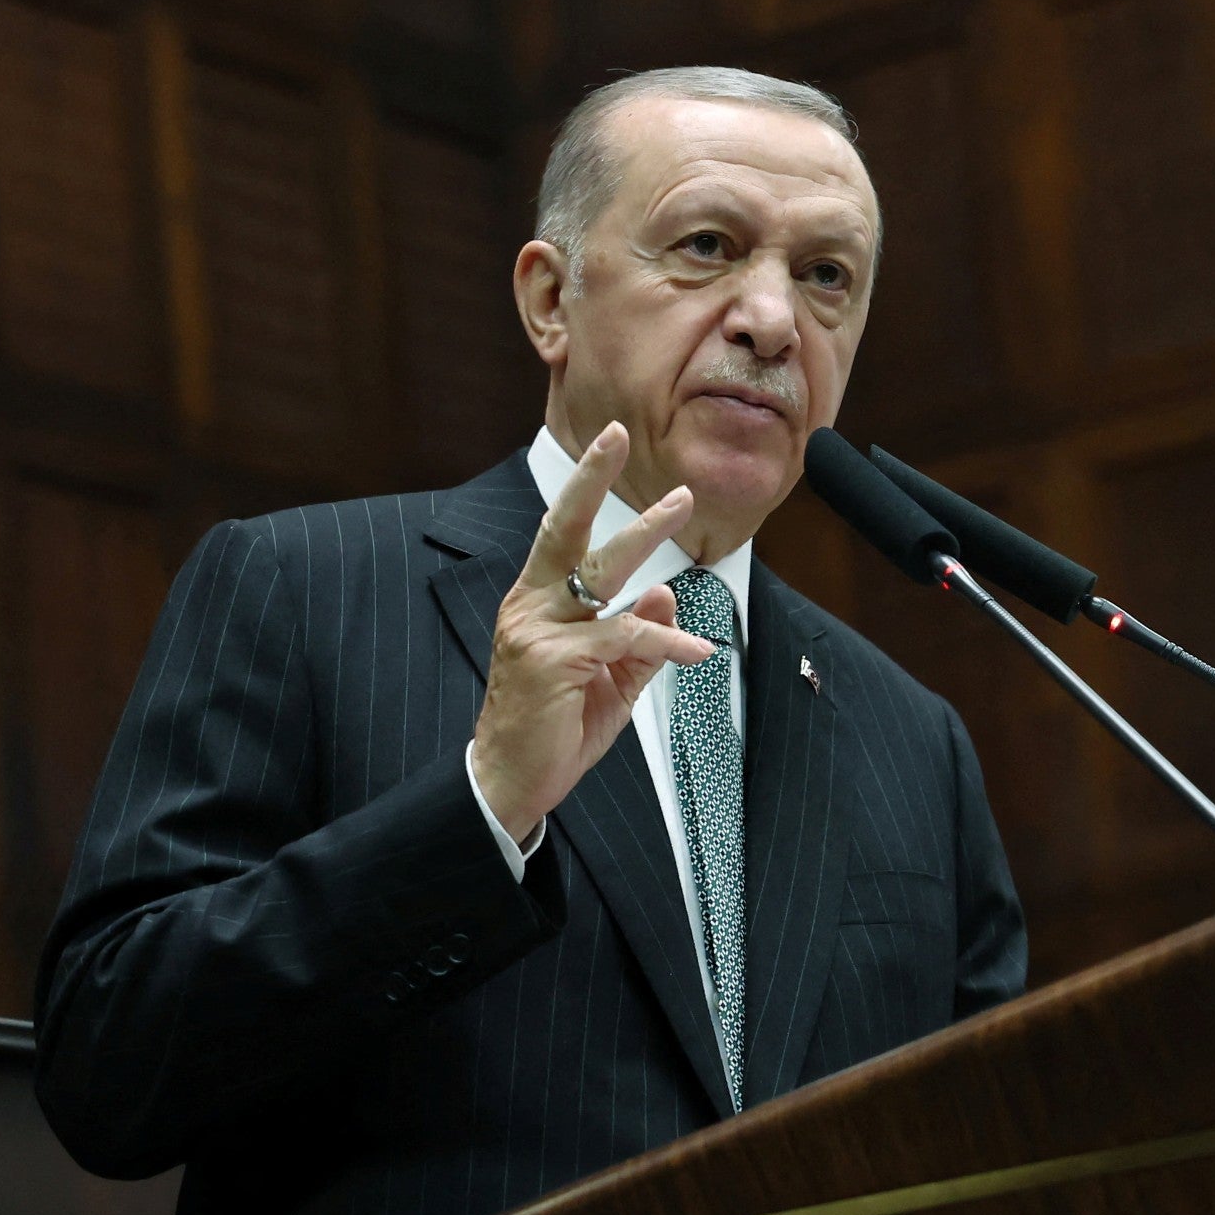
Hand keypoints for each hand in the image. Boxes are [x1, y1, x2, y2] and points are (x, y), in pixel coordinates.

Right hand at [471, 422, 713, 841]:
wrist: (514, 782)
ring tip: (679, 505)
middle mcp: (530, 607)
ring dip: (643, 535)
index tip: (611, 442)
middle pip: (563, 529)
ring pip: (600, 573)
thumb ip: (639, 637)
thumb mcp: (611, 679)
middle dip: (591, 477)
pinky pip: (623, 639)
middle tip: (616, 432)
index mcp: (538, 603)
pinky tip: (700, 654)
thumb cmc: (556, 729)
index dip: (586, 487)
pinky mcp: (554, 663)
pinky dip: (666, 643)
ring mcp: (537, 632)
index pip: (563, 534)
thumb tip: (665, 593)